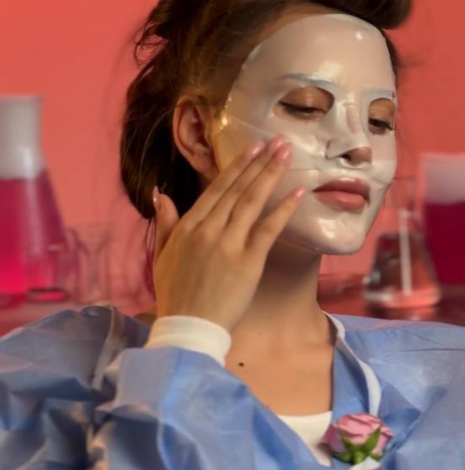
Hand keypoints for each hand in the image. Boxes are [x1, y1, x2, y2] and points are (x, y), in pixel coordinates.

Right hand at [151, 136, 305, 332]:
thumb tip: (162, 194)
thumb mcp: (162, 256)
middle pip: (238, 190)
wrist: (189, 329)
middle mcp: (209, 229)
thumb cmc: (176, 296)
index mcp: (188, 227)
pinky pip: (269, 229)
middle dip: (259, 163)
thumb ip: (165, 223)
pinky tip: (297, 191)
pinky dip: (284, 208)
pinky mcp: (249, 261)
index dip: (237, 167)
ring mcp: (229, 243)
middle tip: (278, 141)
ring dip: (271, 174)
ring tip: (287, 153)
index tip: (252, 148)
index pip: (216, 190)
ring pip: (252, 201)